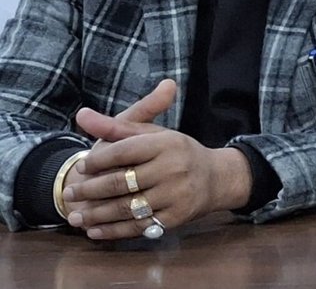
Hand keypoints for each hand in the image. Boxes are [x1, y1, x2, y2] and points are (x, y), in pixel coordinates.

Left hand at [52, 78, 179, 228]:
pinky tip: (94, 231)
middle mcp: (174, 168)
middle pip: (121, 182)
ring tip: (74, 216)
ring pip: (126, 207)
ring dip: (95, 215)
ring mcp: (176, 195)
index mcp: (167, 143)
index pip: (124, 151)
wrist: (214, 178)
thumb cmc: (174, 152)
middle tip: (69, 193)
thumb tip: (82, 115)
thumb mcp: (149, 134)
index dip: (97, 160)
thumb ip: (115, 125)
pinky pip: (138, 227)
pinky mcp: (175, 217)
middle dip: (89, 190)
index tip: (81, 166)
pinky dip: (112, 231)